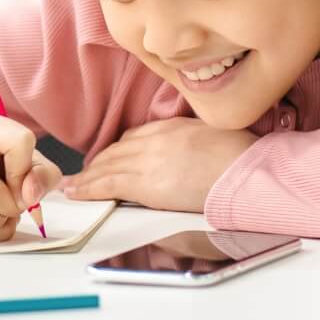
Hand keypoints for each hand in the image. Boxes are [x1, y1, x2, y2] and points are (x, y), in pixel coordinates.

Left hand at [65, 117, 257, 211]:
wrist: (245, 170)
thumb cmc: (241, 156)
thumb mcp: (213, 135)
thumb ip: (191, 140)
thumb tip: (188, 152)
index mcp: (172, 127)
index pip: (135, 137)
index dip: (118, 150)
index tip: (109, 157)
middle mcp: (155, 141)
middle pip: (117, 151)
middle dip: (98, 163)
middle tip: (83, 173)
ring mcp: (148, 161)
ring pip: (107, 167)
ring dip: (87, 177)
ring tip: (73, 186)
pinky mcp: (146, 184)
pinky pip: (108, 184)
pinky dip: (88, 188)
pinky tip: (76, 191)